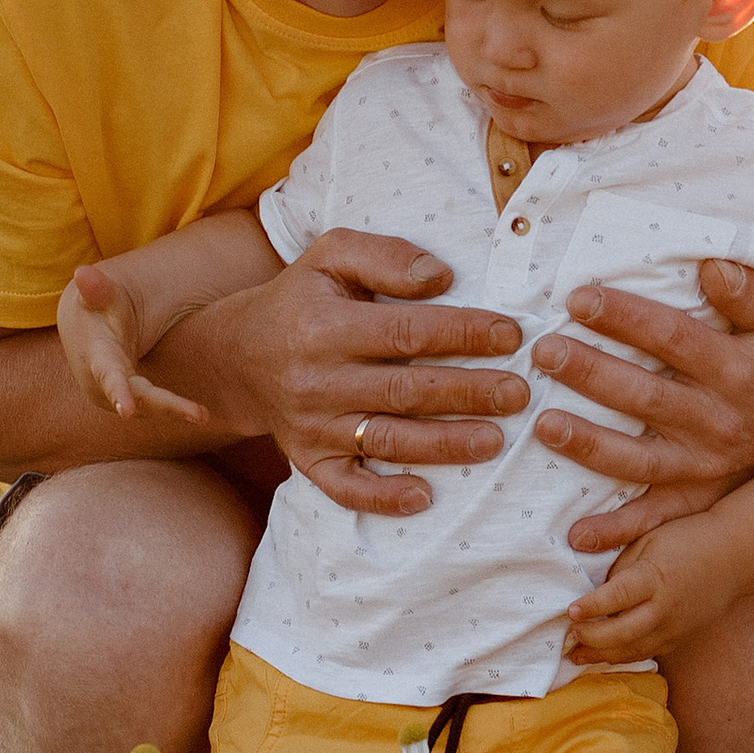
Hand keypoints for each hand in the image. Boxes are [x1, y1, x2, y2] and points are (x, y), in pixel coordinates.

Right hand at [57, 264, 209, 425]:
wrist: (85, 329)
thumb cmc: (97, 307)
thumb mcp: (97, 296)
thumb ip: (95, 288)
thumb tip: (82, 272)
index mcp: (97, 358)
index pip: (108, 376)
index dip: (118, 393)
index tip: (127, 411)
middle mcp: (103, 384)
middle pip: (138, 398)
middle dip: (166, 406)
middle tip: (199, 415)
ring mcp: (115, 397)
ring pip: (148, 408)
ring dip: (175, 412)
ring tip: (203, 415)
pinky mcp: (129, 401)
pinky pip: (153, 408)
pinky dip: (173, 411)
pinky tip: (199, 413)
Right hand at [200, 231, 530, 518]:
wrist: (235, 357)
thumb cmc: (301, 299)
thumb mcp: (331, 256)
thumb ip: (385, 255)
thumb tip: (441, 278)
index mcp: (325, 325)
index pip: (406, 331)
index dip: (462, 334)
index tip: (510, 335)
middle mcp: (317, 380)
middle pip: (404, 390)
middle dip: (467, 392)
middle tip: (518, 393)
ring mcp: (313, 426)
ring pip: (386, 440)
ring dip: (443, 444)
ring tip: (495, 441)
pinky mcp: (309, 461)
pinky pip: (346, 487)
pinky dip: (383, 497)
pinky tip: (425, 497)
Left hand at [531, 257, 753, 553]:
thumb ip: (750, 293)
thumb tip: (712, 266)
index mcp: (734, 371)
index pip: (671, 337)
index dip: (625, 317)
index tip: (578, 298)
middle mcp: (718, 421)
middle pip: (645, 395)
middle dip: (591, 372)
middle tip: (544, 351)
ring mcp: (705, 465)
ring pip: (639, 458)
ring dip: (589, 443)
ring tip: (543, 425)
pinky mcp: (697, 499)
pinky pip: (655, 518)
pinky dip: (617, 530)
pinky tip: (576, 533)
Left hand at [562, 511, 748, 667]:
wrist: (734, 556)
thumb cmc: (687, 539)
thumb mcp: (650, 536)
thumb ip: (620, 561)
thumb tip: (591, 584)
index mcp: (655, 577)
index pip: (619, 596)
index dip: (593, 607)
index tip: (570, 611)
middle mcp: (665, 607)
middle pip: (623, 632)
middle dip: (592, 638)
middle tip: (568, 635)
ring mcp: (675, 627)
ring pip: (633, 650)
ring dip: (602, 655)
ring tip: (576, 655)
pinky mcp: (680, 637)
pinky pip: (648, 653)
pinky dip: (624, 657)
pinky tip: (605, 656)